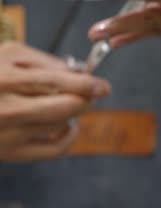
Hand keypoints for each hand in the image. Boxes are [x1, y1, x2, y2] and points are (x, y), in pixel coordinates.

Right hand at [0, 42, 111, 161]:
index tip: (103, 86)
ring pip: (61, 125)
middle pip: (65, 107)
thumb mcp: (5, 54)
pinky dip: (69, 139)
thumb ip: (42, 61)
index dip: (87, 84)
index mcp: (4, 79)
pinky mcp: (9, 153)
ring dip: (74, 114)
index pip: (57, 82)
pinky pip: (53, 151)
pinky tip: (70, 126)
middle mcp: (7, 109)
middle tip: (95, 93)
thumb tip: (78, 73)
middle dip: (86, 99)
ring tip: (70, 103)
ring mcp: (8, 134)